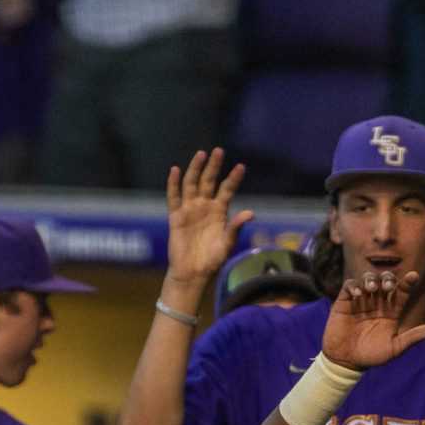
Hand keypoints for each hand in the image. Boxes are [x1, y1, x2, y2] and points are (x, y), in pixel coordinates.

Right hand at [164, 148, 253, 289]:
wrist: (193, 274)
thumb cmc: (212, 260)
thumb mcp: (228, 243)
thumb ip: (236, 227)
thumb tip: (251, 213)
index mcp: (219, 211)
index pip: (227, 189)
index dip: (233, 178)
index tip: (240, 167)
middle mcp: (204, 207)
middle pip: (208, 181)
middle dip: (213, 166)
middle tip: (219, 151)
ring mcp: (189, 210)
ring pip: (191, 184)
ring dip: (195, 170)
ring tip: (201, 154)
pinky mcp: (176, 218)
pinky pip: (173, 198)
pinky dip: (173, 184)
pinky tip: (175, 170)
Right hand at [319, 269, 424, 368]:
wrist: (346, 362)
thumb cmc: (371, 356)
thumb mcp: (394, 348)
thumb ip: (412, 337)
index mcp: (392, 311)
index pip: (402, 291)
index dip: (408, 282)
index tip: (413, 276)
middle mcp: (378, 303)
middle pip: (385, 280)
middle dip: (388, 278)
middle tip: (388, 286)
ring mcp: (361, 301)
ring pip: (368, 279)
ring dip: (371, 280)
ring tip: (372, 289)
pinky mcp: (344, 302)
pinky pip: (349, 286)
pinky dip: (354, 286)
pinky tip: (358, 295)